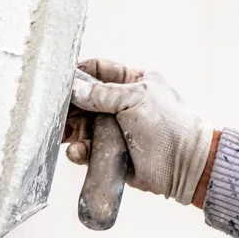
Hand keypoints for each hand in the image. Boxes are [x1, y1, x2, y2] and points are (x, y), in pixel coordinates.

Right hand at [63, 59, 212, 204]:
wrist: (184, 167)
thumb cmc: (168, 126)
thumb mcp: (135, 99)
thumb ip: (102, 93)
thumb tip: (73, 89)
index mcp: (132, 82)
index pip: (98, 70)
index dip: (78, 74)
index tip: (60, 81)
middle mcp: (120, 104)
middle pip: (83, 100)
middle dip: (68, 107)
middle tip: (54, 113)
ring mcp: (113, 128)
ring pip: (80, 125)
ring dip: (69, 130)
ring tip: (62, 135)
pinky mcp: (108, 152)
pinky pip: (86, 148)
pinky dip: (79, 150)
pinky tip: (78, 152)